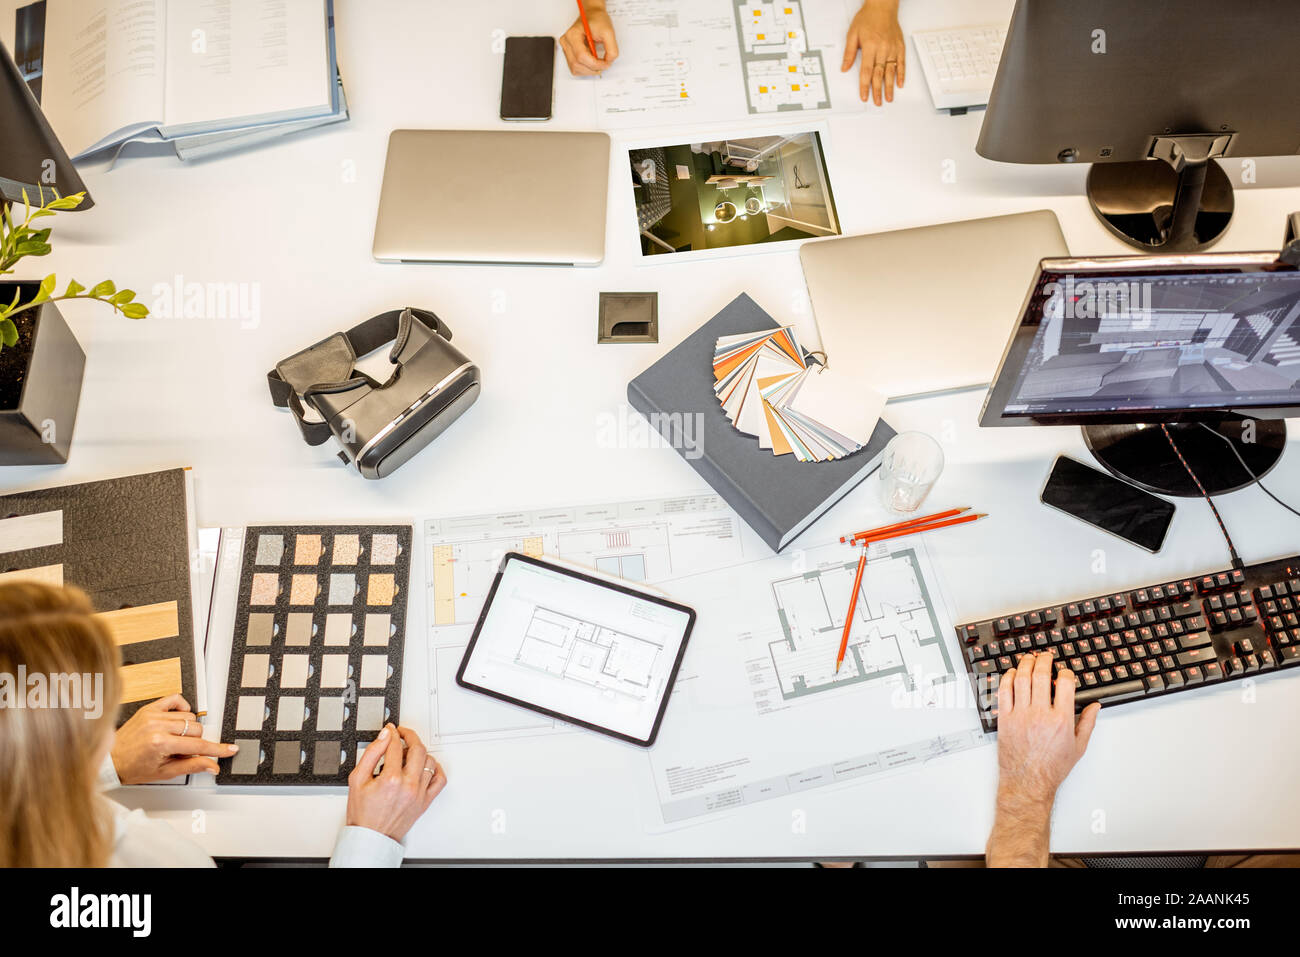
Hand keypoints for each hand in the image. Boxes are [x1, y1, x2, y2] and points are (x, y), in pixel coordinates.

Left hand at [111, 694, 237, 782]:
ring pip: (189, 716)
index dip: (217, 749)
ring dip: (188, 729)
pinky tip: (177, 720)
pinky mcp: (149, 708)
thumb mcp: (165, 772)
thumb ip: (192, 766)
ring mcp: (153, 715)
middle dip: (196, 742)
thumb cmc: (133, 768)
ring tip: (175, 739)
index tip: (229, 749)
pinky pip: (176, 699)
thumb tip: (212, 765)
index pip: (198, 746)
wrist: (111, 760)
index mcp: (161, 743)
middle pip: (197, 729)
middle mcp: (157, 726)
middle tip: (184, 751)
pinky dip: (182, 708)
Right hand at [346, 724, 445, 843]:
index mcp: (391, 780)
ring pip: (429, 761)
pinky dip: (435, 769)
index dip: (393, 733)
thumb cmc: (363, 813)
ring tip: (408, 755)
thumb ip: (372, 753)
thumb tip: (384, 736)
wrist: (370, 837)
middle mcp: (408, 786)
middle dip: (410, 736)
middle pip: (418, 749)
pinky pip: (439, 780)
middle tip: (402, 735)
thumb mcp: (357, 779)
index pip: (396, 746)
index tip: (391, 730)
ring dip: (420, 753)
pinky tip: (425, 767)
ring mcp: (419, 794)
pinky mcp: (425, 801)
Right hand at [560, 2, 618, 75]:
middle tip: (604, 64)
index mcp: (573, 34)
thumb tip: (609, 62)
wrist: (592, 15)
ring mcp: (566, 48)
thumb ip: (611, 48)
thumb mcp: (608, 31)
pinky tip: (592, 62)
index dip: (595, 64)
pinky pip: (575, 68)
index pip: (581, 56)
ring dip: (589, 70)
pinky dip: (585, 69)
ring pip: (575, 69)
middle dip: (593, 69)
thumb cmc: (597, 20)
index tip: (606, 63)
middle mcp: (566, 42)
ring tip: (598, 63)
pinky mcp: (569, 53)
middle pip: (577, 64)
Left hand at [841, 0, 904, 105]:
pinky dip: (901, 74)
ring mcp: (893, 48)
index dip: (864, 86)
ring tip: (888, 98)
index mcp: (870, 46)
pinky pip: (901, 63)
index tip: (864, 96)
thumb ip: (849, 53)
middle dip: (877, 90)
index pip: (866, 71)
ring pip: (891, 71)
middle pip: (879, 74)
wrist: (882, 6)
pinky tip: (899, 84)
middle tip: (877, 102)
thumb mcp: (852, 34)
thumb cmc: (867, 18)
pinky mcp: (900, 46)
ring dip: (890, 86)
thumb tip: (844, 68)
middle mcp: (882, 48)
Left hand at [986, 652, 1099, 866]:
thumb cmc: (1051, 767)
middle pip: (1041, 676)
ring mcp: (1020, 715)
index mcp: (1061, 720)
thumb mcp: (1078, 747)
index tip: (1065, 672)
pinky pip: (1003, 691)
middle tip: (1046, 656)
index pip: (1065, 684)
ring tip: (1029, 659)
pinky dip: (1007, 678)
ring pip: (1021, 680)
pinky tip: (1012, 673)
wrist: (1028, 782)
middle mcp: (1040, 715)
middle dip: (1044, 660)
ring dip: (1025, 664)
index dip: (1065, 672)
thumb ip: (1088, 723)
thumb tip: (1095, 706)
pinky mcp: (1005, 718)